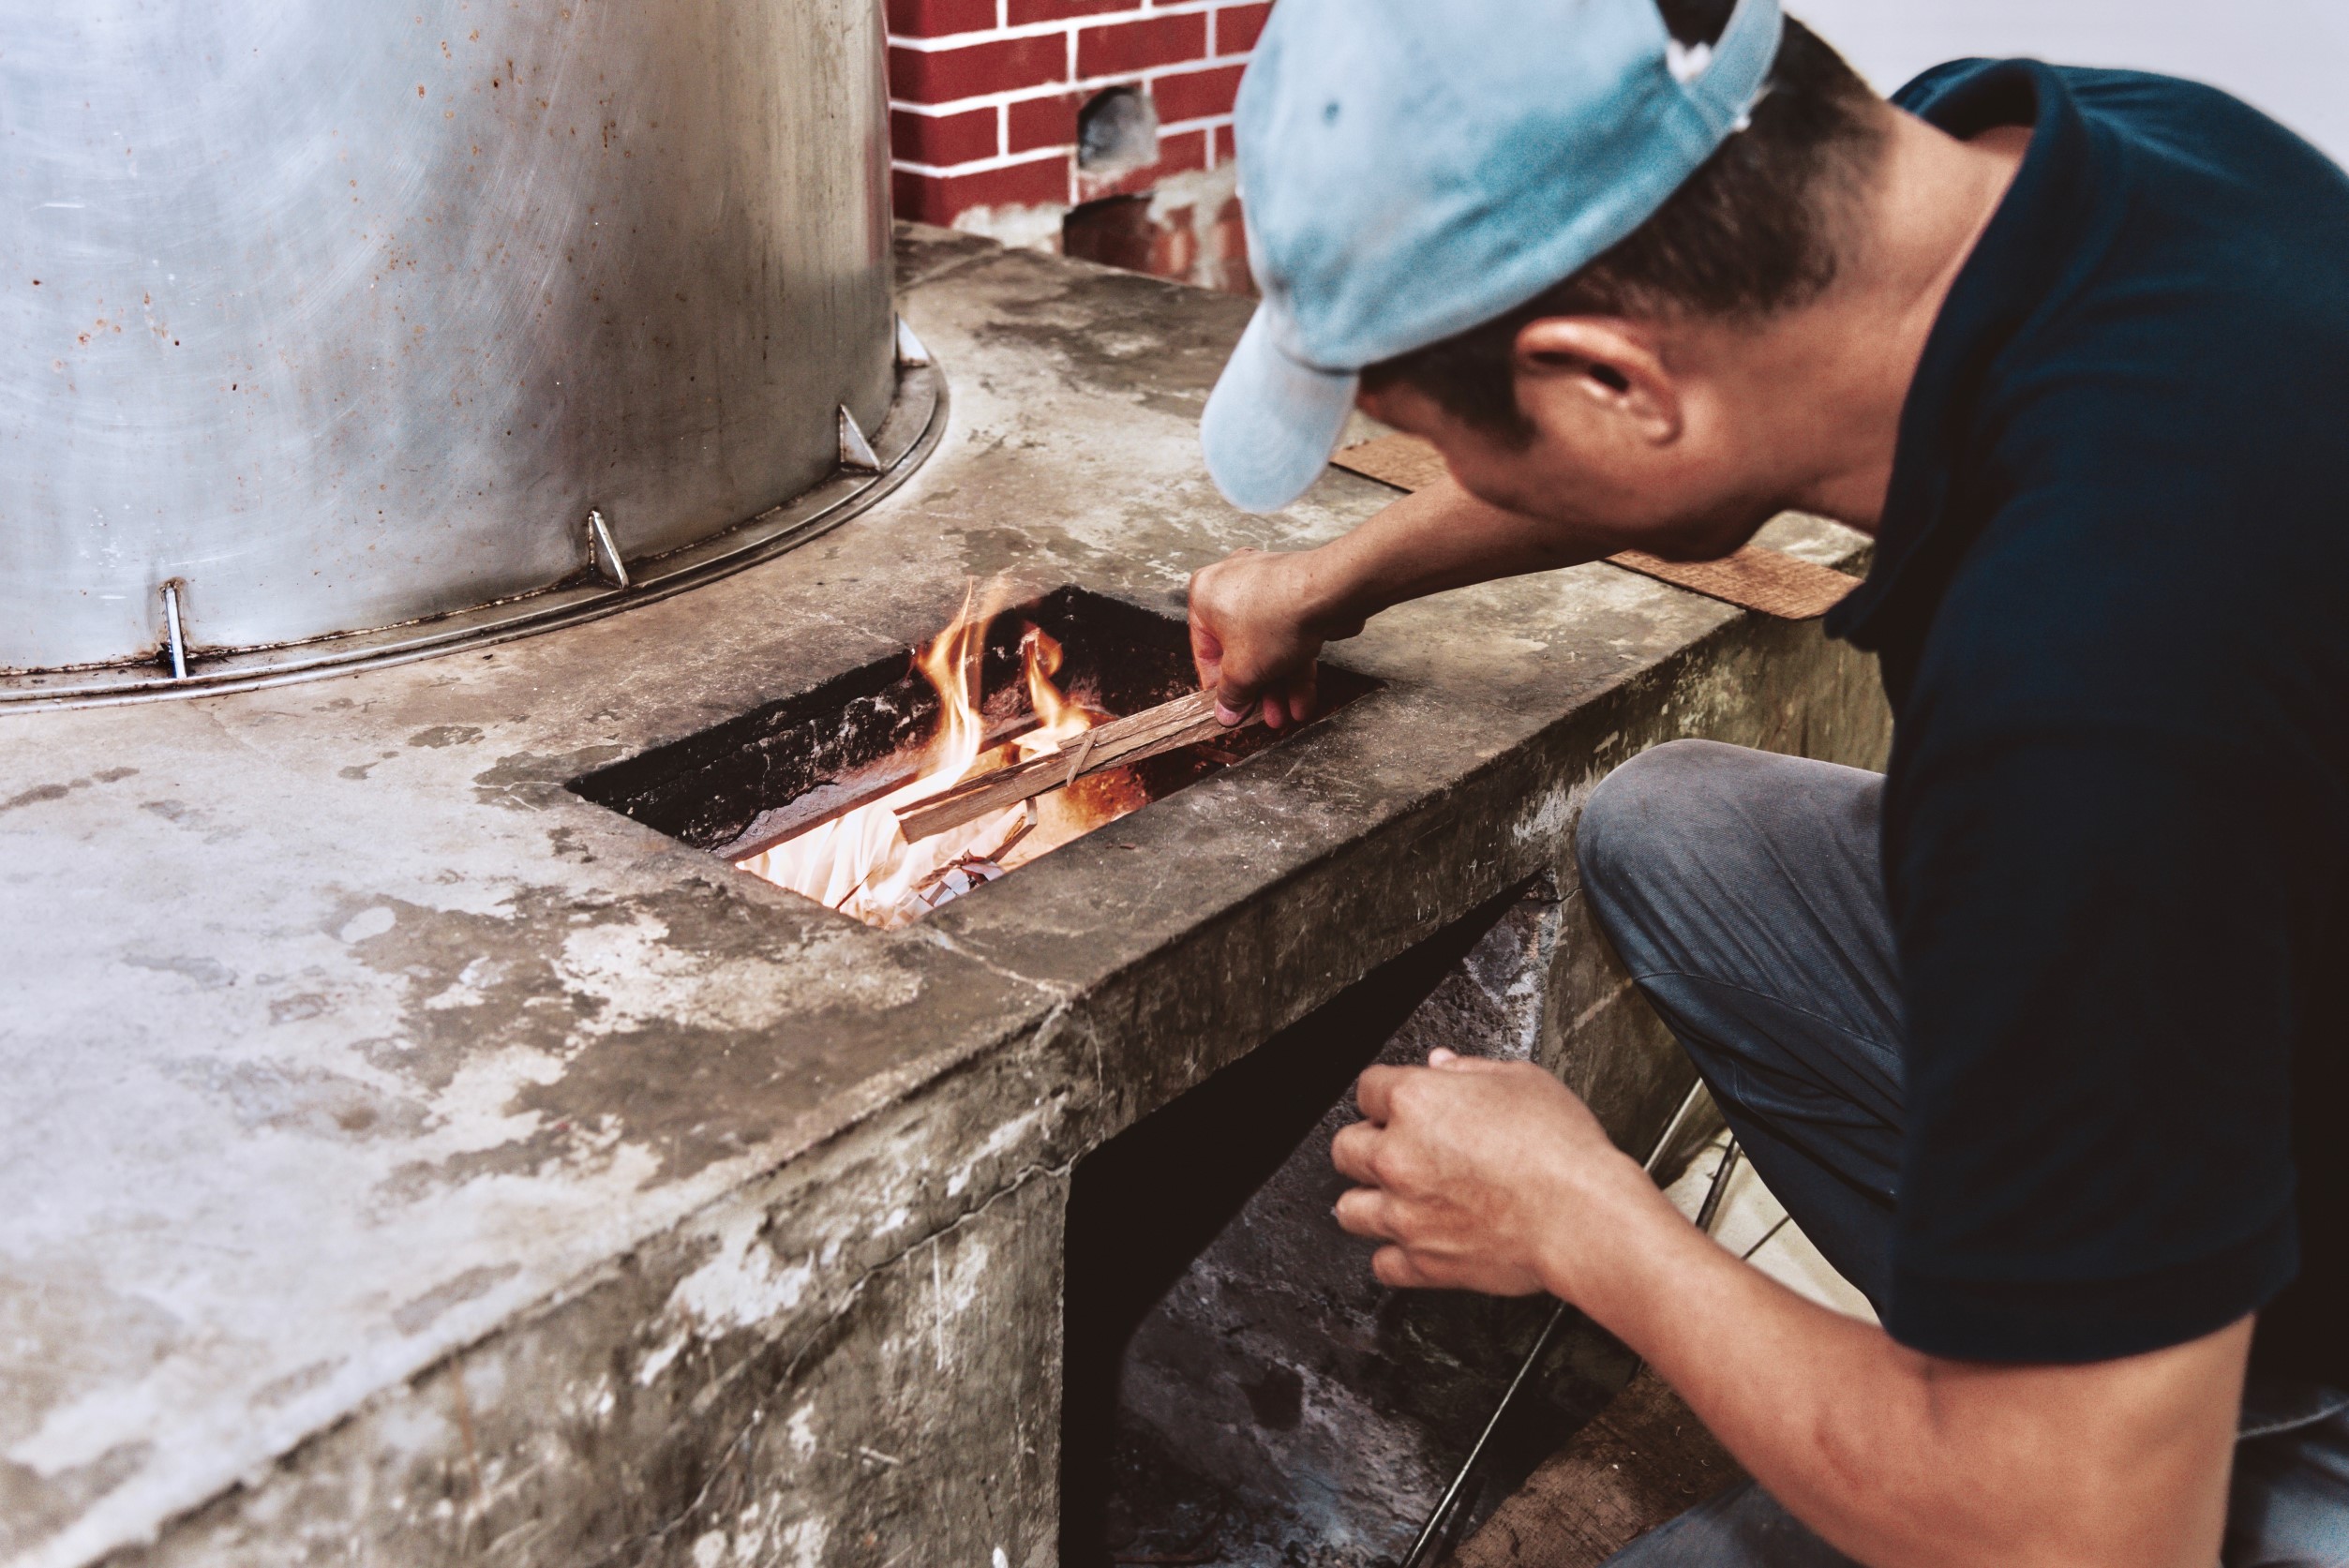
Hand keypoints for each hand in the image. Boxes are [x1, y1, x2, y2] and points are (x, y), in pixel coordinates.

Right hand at [1187, 548, 1362, 728]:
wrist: (1327, 592)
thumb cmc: (1275, 620)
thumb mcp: (1242, 671)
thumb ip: (1230, 694)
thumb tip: (1225, 709)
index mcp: (1205, 596)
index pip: (1205, 651)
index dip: (1220, 687)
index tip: (1231, 708)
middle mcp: (1232, 586)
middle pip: (1241, 651)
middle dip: (1258, 691)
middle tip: (1264, 715)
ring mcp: (1266, 589)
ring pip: (1268, 647)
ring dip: (1279, 686)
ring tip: (1288, 715)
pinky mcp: (1297, 595)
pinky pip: (1290, 636)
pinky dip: (1295, 666)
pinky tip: (1304, 699)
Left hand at [1330, 1050, 1656, 1299]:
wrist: (1585, 1218)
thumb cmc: (1563, 1150)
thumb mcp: (1523, 1081)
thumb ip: (1471, 1070)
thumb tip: (1443, 1065)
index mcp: (1415, 1102)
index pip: (1367, 1089)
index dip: (1387, 1095)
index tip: (1399, 1104)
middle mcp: (1397, 1157)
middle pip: (1345, 1147)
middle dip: (1368, 1144)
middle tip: (1396, 1148)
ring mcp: (1404, 1213)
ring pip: (1349, 1208)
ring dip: (1369, 1199)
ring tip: (1395, 1196)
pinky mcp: (1423, 1261)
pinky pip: (1382, 1262)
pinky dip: (1395, 1254)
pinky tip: (1413, 1241)